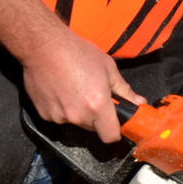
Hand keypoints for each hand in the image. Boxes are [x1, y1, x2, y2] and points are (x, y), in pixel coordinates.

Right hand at [21, 25, 141, 144]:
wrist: (44, 46)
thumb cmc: (78, 53)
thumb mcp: (108, 68)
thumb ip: (124, 90)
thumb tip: (139, 102)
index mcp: (98, 106)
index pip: (110, 136)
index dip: (115, 132)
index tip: (115, 123)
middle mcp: (78, 116)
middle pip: (93, 128)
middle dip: (97, 117)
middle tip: (93, 96)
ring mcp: (60, 117)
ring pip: (76, 122)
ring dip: (79, 112)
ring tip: (74, 90)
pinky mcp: (44, 115)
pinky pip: (59, 117)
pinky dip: (62, 109)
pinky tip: (60, 91)